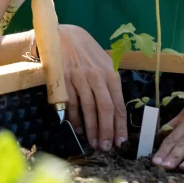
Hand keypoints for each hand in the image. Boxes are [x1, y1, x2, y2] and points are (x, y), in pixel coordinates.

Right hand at [57, 24, 128, 150]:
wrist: (63, 35)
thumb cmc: (86, 50)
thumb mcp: (104, 62)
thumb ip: (110, 83)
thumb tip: (114, 110)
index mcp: (110, 73)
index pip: (118, 104)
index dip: (119, 125)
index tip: (120, 141)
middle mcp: (96, 76)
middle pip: (104, 109)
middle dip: (106, 131)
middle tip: (106, 147)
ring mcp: (79, 78)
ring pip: (87, 109)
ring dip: (91, 129)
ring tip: (94, 143)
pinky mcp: (64, 80)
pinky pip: (71, 104)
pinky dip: (75, 119)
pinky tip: (78, 129)